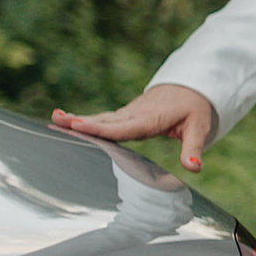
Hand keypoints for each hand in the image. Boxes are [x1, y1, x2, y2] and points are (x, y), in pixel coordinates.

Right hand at [51, 82, 218, 174]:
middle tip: (59, 120)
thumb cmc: (195, 109)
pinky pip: (104, 119)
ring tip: (55, 118)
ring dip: (78, 119)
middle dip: (83, 121)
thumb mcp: (200, 129)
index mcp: (152, 118)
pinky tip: (66, 122)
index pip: (125, 127)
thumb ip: (194, 149)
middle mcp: (136, 114)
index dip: (102, 128)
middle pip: (107, 121)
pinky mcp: (125, 115)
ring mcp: (129, 114)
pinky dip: (86, 121)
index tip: (80, 125)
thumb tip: (194, 168)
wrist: (190, 87)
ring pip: (102, 118)